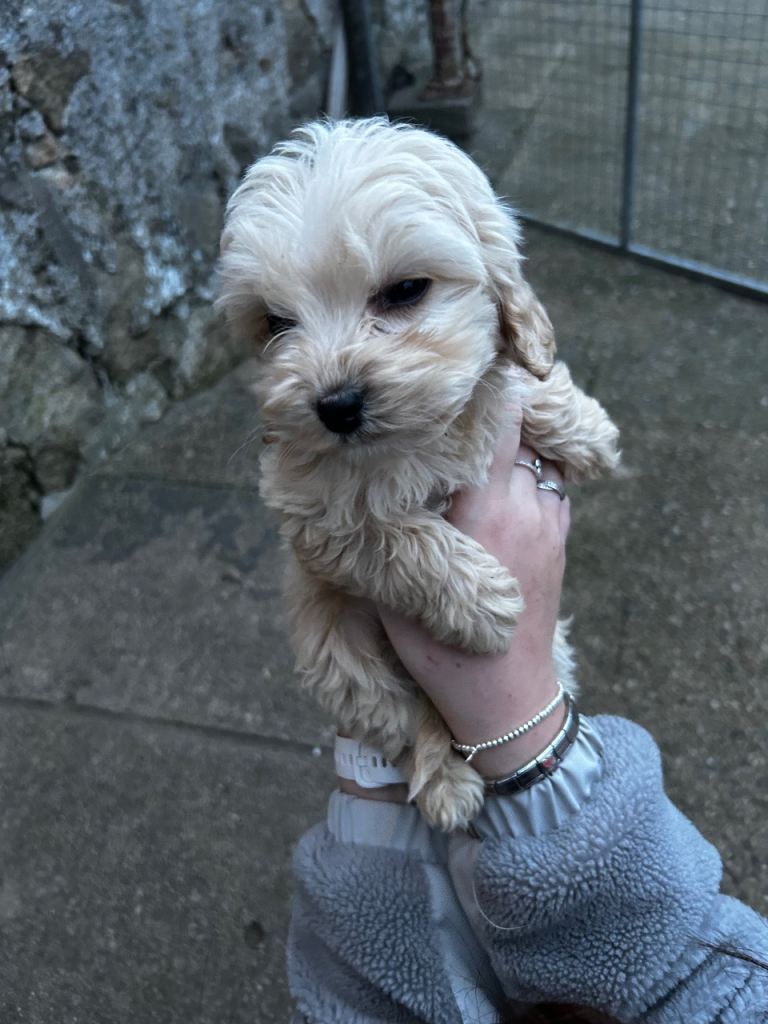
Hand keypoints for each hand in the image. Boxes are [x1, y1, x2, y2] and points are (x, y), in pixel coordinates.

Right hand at [379, 403, 570, 778]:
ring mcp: (549, 522)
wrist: (508, 701)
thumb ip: (390, 536)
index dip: (479, 391)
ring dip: (515, 437)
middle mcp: (523, 507)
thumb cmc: (443, 653)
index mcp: (483, 513)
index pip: (495, 425)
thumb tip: (361, 491)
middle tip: (457, 397)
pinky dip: (533, 466)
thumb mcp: (397, 592)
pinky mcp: (560, 538)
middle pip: (521, 429)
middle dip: (492, 406)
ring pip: (541, 452)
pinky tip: (503, 471)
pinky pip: (552, 481)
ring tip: (479, 429)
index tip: (452, 374)